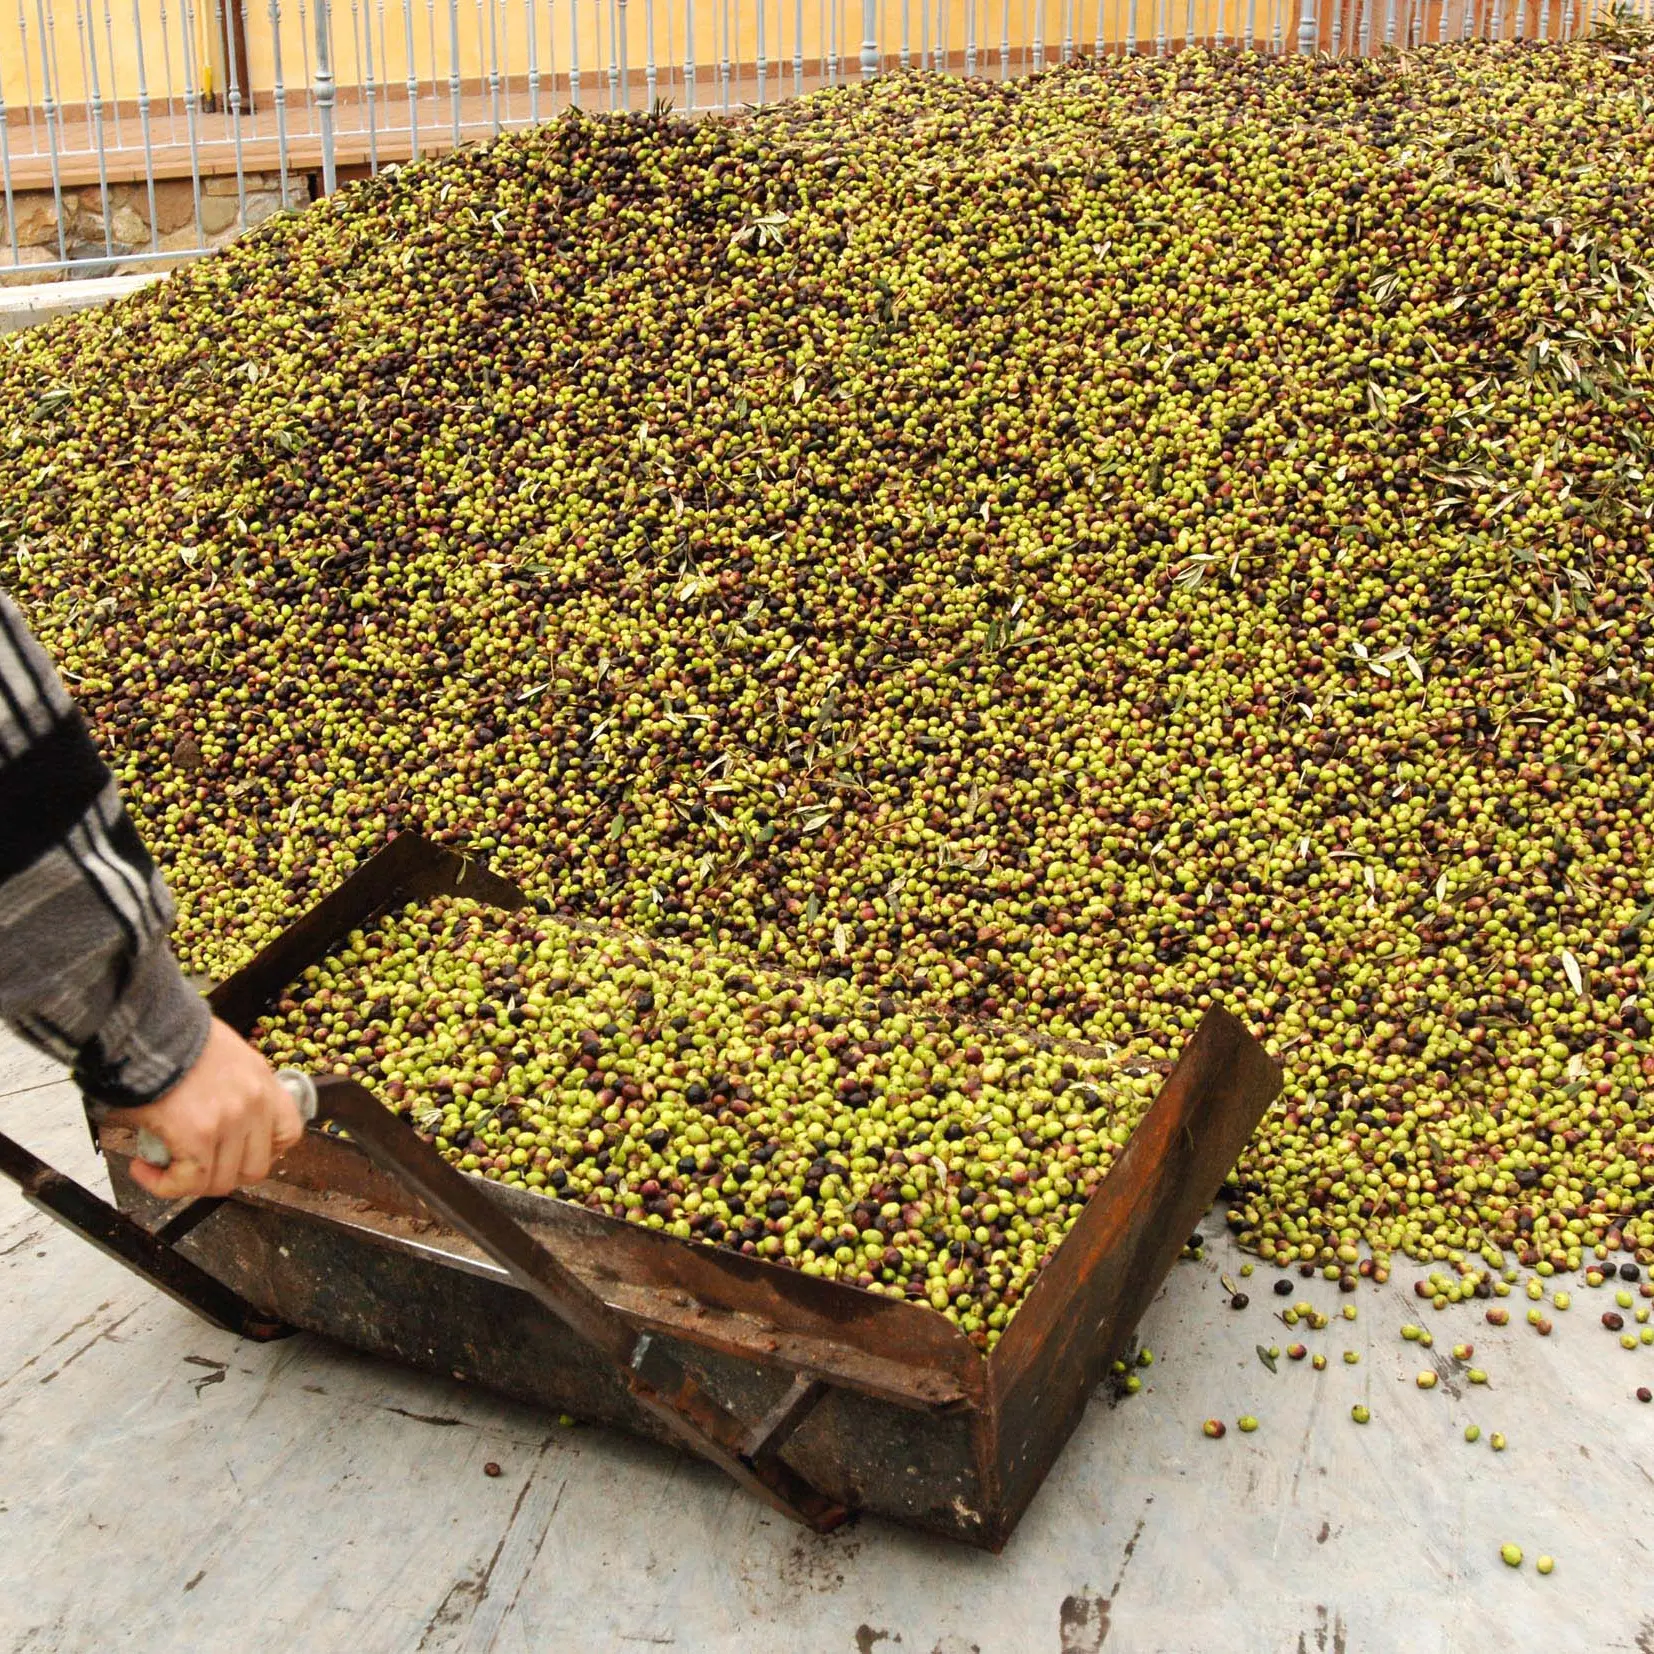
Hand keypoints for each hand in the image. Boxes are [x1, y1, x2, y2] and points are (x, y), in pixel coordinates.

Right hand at [104, 1017, 304, 1200]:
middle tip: (195, 1165)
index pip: (288, 1133)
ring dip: (189, 1182)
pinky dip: (163, 1185)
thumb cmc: (175, 1036)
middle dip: (223, 1174)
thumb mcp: (224, 1055)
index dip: (265, 1153)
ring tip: (163, 1166)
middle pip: (255, 1167)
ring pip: (221, 1180)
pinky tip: (144, 1169)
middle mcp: (254, 1103)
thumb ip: (233, 1087)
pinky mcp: (198, 1135)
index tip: (238, 1154)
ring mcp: (230, 1120)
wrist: (148, 1024)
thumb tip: (214, 1116)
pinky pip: (188, 1182)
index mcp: (262, 1082)